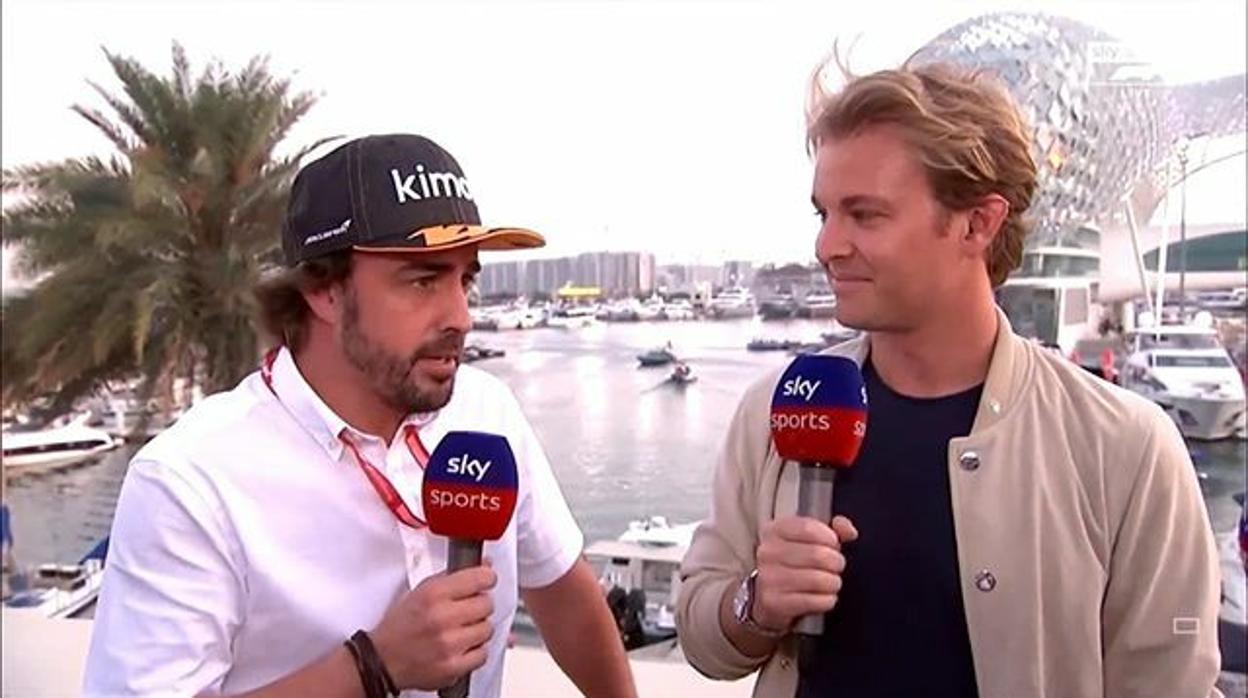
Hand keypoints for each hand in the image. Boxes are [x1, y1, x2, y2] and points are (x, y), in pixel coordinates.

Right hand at [369, 564, 496, 690]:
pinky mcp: (453, 667)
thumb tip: (484, 565)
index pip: (480, 578)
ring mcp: (449, 644)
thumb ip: (453, 576)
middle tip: (468, 609)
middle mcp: (442, 618)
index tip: (486, 581)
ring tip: (461, 630)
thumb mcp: (421, 591)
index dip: (487, 578)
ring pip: (487, 629)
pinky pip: (482, 654)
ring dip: (478, 629)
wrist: (382, 660)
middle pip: (487, 604)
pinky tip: (461, 647)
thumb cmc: (400, 626)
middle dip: (479, 605)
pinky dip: (475, 651)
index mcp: (434, 594)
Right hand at [751, 515, 857, 631]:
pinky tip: (823, 597)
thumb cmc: (793, 564)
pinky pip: (815, 601)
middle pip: (818, 555)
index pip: (809, 528)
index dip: (830, 538)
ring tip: (830, 583)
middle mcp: (768, 553)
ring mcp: (769, 578)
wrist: (766, 596)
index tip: (833, 545)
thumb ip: (834, 530)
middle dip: (836, 563)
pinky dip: (827, 601)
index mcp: (775, 531)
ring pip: (819, 580)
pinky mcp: (775, 603)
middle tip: (835, 567)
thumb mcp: (809, 540)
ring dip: (833, 583)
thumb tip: (849, 531)